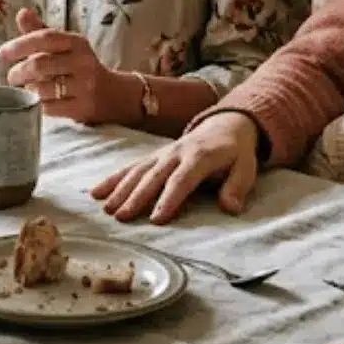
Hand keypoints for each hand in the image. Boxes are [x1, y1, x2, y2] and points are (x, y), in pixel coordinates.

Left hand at [0, 9, 120, 124]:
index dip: (20, 44)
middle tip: (11, 77)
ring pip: (43, 88)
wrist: (112, 94)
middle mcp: (83, 62)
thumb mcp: (64, 45)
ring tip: (28, 88)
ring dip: (28, 89)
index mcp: (76, 42)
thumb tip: (21, 13)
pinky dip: (37, 104)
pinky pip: (49, 107)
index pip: (45, 38)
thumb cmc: (79, 66)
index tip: (1, 54)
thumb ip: (40, 31)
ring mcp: (84, 86)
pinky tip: (36, 101)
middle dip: (19, 71)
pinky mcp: (82, 108)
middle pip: (40, 64)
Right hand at [90, 110, 260, 223]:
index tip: (157, 218)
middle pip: (153, 176)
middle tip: (121, 216)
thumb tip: (229, 207)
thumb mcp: (247, 168)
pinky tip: (96, 192)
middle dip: (136, 197)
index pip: (182, 179)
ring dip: (120, 189)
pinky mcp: (153, 156)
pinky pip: (131, 166)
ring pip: (137, 171)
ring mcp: (161, 153)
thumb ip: (237, 187)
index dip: (169, 198)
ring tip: (106, 208)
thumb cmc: (235, 153)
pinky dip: (113, 178)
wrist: (224, 125)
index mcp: (200, 157)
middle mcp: (176, 153)